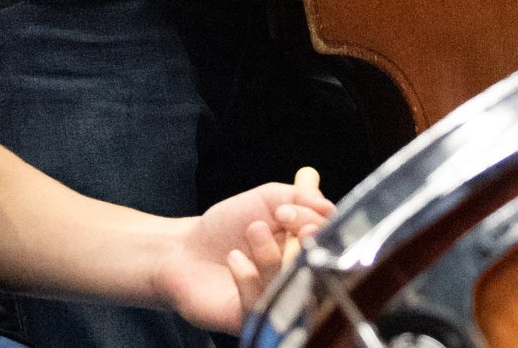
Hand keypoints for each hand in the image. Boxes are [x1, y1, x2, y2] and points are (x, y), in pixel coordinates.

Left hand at [150, 178, 333, 332]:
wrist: (186, 250)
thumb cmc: (227, 226)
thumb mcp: (266, 199)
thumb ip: (299, 197)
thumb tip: (329, 206)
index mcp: (306, 248)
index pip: (331, 243)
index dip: (317, 226)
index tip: (288, 211)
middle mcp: (298, 278)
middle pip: (321, 269)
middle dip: (304, 241)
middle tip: (283, 222)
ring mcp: (278, 301)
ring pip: (291, 287)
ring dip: (271, 254)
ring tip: (251, 232)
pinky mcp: (255, 321)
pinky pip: (262, 306)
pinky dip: (248, 278)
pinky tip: (234, 260)